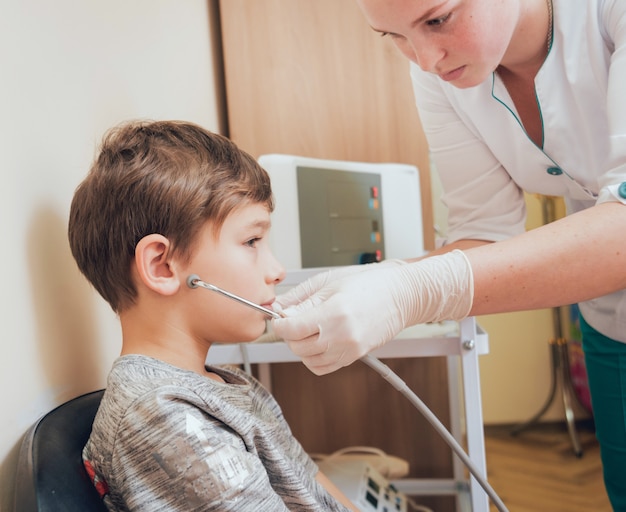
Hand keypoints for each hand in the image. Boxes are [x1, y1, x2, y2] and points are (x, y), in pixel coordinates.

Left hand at [271, 250, 473, 374]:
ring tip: (308, 329)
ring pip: (307, 359)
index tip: (279, 317)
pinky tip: (317, 341)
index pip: (292, 329)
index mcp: (334, 313)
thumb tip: (278, 309)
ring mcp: (349, 349)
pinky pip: (322, 367)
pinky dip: (313, 357)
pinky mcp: (354, 357)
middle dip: (289, 334)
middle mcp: (342, 336)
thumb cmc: (370, 284)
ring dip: (301, 346)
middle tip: (294, 320)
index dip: (280, 324)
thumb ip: (300, 299)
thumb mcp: (329, 283)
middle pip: (297, 346)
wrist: (401, 296)